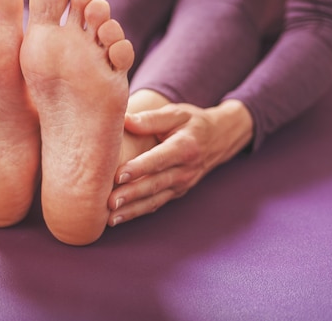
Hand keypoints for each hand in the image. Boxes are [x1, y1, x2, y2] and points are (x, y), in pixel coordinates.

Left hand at [108, 100, 252, 225]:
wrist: (220, 138)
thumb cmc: (192, 123)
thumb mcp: (176, 114)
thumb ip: (151, 119)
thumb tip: (125, 120)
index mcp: (185, 147)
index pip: (159, 159)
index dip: (139, 168)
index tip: (119, 175)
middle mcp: (185, 169)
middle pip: (155, 184)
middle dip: (132, 195)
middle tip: (110, 202)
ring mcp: (182, 184)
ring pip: (154, 199)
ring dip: (132, 210)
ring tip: (111, 218)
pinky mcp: (177, 193)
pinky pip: (156, 204)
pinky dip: (138, 212)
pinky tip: (119, 218)